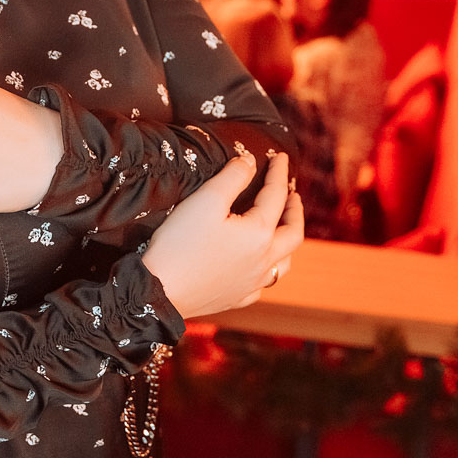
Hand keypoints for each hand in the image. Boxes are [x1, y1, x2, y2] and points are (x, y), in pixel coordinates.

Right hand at [143, 151, 302, 318]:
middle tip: (293, 196)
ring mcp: (252, 283)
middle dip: (295, 211)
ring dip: (287, 243)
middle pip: (293, 233)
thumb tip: (249, 161)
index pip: (276, 196)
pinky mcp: (237, 298)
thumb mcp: (206, 200)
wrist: (162, 292)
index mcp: (259, 233)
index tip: (281, 158)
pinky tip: (258, 267)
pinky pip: (262, 284)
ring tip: (282, 231)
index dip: (279, 174)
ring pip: (283, 263)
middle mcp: (264, 261)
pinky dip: (267, 269)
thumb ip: (232, 177)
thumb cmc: (181, 243)